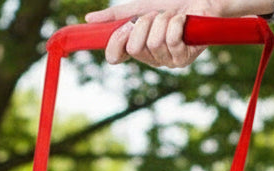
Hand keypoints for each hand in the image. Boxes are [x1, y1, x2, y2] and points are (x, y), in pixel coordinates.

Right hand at [85, 1, 210, 66]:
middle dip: (145, 23)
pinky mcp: (183, 58)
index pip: (116, 55)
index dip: (118, 40)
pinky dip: (177, 23)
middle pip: (134, 46)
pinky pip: (171, 39)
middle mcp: (151, 58)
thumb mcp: (139, 7)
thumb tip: (89, 20)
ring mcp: (167, 61)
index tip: (126, 25)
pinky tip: (184, 21)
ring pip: (154, 42)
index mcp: (138, 49)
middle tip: (156, 15)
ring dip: (163, 21)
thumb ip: (116, 16)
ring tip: (173, 16)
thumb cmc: (172, 2)